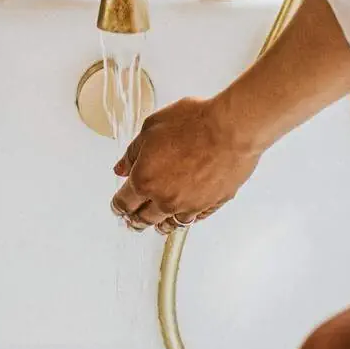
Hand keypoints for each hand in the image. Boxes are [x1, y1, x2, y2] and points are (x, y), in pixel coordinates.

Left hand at [111, 96, 262, 233]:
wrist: (231, 129)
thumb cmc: (194, 122)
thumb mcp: (151, 128)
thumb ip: (133, 152)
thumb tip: (122, 168)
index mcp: (144, 180)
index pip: (124, 202)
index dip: (118, 206)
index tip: (118, 206)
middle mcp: (165, 198)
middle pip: (144, 218)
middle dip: (135, 219)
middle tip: (132, 221)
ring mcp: (189, 205)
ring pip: (169, 223)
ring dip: (160, 225)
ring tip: (157, 226)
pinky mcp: (211, 205)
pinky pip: (194, 219)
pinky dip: (185, 218)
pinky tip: (183, 216)